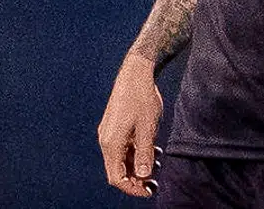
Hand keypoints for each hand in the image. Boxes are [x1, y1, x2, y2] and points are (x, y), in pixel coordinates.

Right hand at [97, 55, 162, 197]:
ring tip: (157, 165)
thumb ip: (144, 154)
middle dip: (135, 180)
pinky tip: (152, 150)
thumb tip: (142, 176)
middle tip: (153, 184)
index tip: (148, 191)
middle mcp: (106, 139)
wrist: (136, 72)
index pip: (116, 177)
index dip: (132, 189)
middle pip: (117, 170)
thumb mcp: (147, 128)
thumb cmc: (142, 98)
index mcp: (111, 142)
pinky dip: (136, 153)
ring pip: (121, 159)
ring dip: (137, 166)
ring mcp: (109, 132)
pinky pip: (123, 147)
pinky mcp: (115, 126)